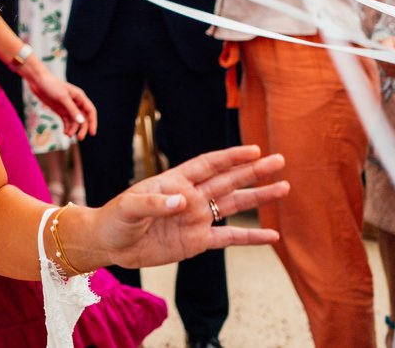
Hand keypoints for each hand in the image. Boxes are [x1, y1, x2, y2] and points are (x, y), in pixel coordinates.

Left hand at [23, 65, 96, 140]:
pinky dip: (67, 127)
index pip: (90, 111)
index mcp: (80, 97)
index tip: (92, 133)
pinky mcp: (60, 110)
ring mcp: (68, 107)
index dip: (93, 122)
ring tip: (67, 134)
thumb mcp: (62, 97)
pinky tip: (65, 132)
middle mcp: (76, 103)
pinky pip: (66, 121)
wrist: (37, 81)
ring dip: (73, 129)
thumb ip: (72, 110)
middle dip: (82, 128)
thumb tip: (82, 122)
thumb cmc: (51, 85)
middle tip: (79, 138)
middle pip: (83, 118)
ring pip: (75, 121)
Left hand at [91, 146, 286, 269]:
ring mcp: (196, 218)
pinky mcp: (197, 241)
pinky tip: (273, 236)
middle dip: (254, 171)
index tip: (254, 149)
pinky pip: (229, 238)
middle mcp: (191, 197)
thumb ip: (156, 203)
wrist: (110, 244)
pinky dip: (251, 237)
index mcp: (175, 181)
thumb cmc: (116, 218)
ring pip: (234, 204)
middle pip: (228, 180)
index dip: (230, 157)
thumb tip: (184, 202)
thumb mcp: (130, 207)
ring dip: (258, 196)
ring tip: (284, 188)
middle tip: (280, 160)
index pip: (208, 164)